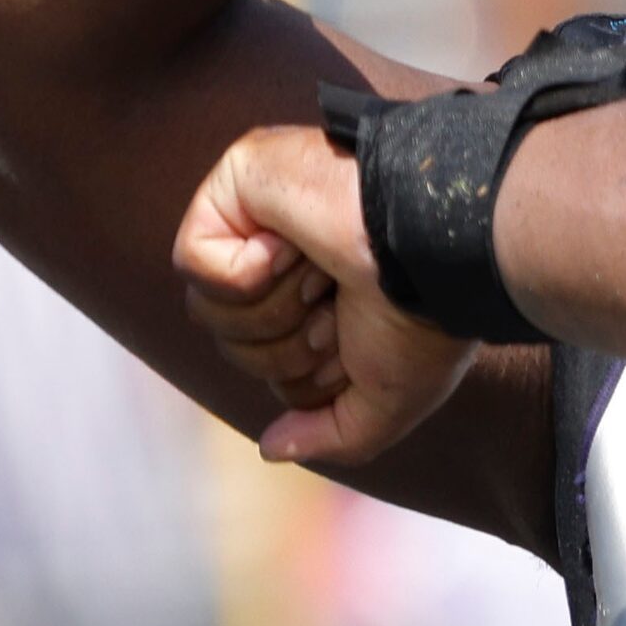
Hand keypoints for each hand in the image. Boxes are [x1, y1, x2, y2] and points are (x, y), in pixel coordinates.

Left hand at [174, 125, 478, 464]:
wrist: (432, 252)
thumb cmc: (425, 321)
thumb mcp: (389, 401)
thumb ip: (332, 434)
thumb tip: (271, 446)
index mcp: (325, 299)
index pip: (269, 367)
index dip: (307, 378)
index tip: (357, 344)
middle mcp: (290, 256)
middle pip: (233, 344)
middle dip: (290, 347)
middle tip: (340, 309)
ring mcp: (262, 213)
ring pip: (207, 310)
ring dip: (275, 311)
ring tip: (323, 276)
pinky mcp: (239, 179)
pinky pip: (193, 258)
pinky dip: (245, 272)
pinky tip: (293, 247)